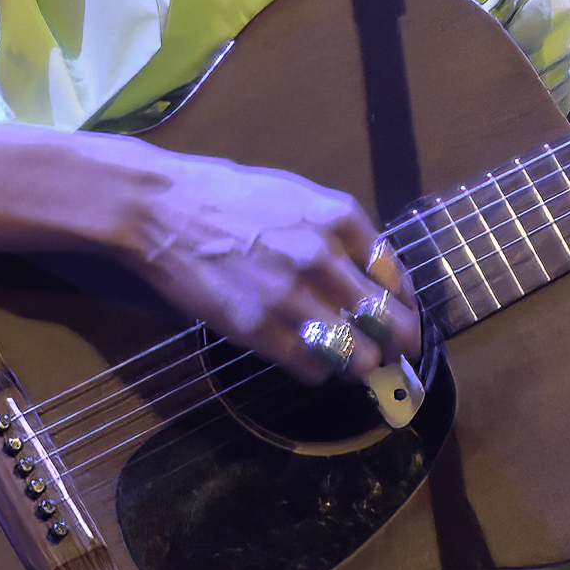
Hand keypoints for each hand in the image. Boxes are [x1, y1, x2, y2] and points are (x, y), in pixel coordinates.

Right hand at [121, 150, 421, 382]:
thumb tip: (378, 277)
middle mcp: (322, 258)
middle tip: (397, 357)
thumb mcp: (299, 197)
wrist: (162, 210)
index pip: (397, 279)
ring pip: (357, 356)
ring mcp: (291, 297)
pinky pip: (314, 368)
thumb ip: (343, 235)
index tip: (404, 320)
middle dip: (399, 346)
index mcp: (338, 220)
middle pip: (388, 324)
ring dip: (363, 366)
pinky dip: (321, 371)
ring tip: (357, 366)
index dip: (407, 308)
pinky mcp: (259, 330)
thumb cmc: (230, 200)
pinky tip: (313, 360)